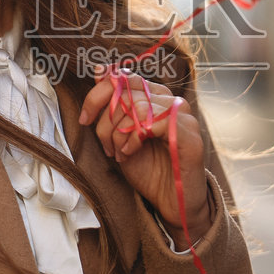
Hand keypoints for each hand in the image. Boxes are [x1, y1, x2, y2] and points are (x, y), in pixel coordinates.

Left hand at [78, 70, 211, 241]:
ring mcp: (182, 114)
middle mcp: (170, 100)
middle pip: (127, 87)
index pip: (122, 77)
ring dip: (119, 134)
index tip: (85, 119)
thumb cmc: (148, 169)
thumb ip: (112, 107)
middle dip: (106, 117)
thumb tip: (99, 71)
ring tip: (120, 153)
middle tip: (105, 144)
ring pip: (138, 106)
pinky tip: (131, 153)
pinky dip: (134, 139)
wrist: (171, 202)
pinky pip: (153, 122)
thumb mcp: (120, 136)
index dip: (97, 95)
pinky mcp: (189, 133)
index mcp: (154, 97)